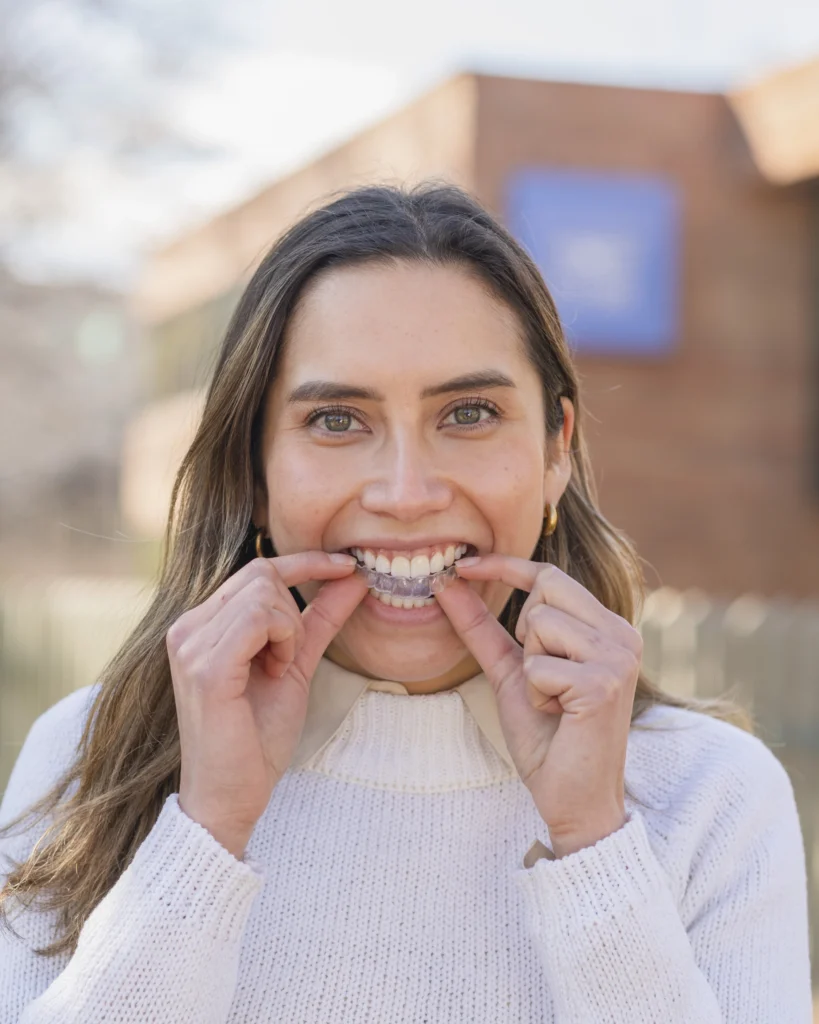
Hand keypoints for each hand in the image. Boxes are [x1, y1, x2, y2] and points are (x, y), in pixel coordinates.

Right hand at [168, 551, 367, 857]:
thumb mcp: (296, 664)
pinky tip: (274, 672)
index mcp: (201, 625)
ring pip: (264, 592)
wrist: (232, 796)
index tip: (348, 565)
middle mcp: (188, 627)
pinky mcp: (204, 665)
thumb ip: (320, 618)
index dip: (305, 562)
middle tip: (291, 656)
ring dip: (289, 629)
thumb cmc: (257, 737)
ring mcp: (190, 644)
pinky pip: (259, 619)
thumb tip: (354, 577)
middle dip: (295, 608)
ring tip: (278, 669)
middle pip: (261, 574)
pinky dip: (282, 640)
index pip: (256, 569)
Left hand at [436, 555, 641, 857]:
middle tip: (541, 678)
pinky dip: (535, 694)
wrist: (574, 799)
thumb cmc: (547, 738)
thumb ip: (481, 625)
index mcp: (607, 627)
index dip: (505, 565)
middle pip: (546, 587)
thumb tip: (446, 581)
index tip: (462, 563)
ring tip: (553, 701)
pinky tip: (559, 717)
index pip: (551, 574)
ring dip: (529, 668)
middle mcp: (622, 634)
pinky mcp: (604, 683)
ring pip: (539, 623)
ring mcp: (618, 657)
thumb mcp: (510, 671)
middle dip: (524, 631)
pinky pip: (537, 664)